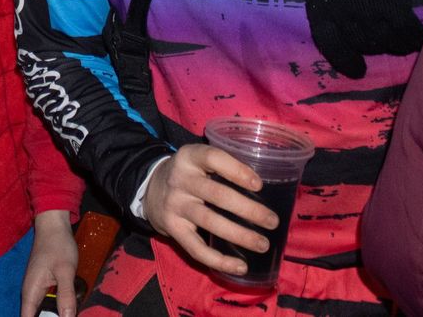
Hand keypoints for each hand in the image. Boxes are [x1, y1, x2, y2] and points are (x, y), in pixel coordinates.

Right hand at [20, 209, 78, 316]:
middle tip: (66, 315)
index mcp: (31, 292)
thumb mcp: (65, 271)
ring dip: (54, 315)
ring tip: (68, 312)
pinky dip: (57, 308)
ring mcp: (37, 289)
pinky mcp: (45, 285)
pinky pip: (48, 303)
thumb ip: (66, 295)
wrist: (54, 225)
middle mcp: (31, 293)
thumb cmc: (58, 245)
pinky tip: (68, 309)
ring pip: (43, 311)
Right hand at [141, 145, 275, 280]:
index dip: (237, 171)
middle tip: (272, 221)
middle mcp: (180, 180)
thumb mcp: (198, 161)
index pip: (213, 158)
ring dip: (240, 235)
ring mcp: (175, 205)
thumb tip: (268, 186)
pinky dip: (219, 260)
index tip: (259, 185)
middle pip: (217, 194)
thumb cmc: (188, 175)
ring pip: (210, 222)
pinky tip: (240, 266)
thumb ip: (223, 167)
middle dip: (249, 210)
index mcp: (189, 157)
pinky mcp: (172, 229)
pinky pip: (196, 248)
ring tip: (263, 244)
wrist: (150, 190)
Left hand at [305, 0, 422, 77]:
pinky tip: (420, 38)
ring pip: (384, 41)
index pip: (328, 42)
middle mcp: (341, 9)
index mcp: (320, 1)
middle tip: (385, 46)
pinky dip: (414, 38)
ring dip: (395, 46)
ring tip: (402, 42)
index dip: (342, 59)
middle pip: (361, 44)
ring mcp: (366, 6)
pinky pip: (405, 31)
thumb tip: (345, 22)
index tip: (356, 70)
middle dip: (373, 49)